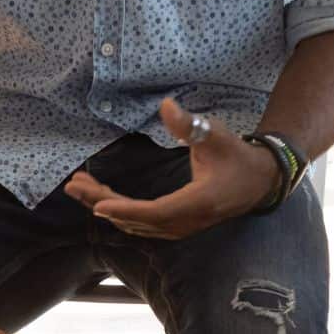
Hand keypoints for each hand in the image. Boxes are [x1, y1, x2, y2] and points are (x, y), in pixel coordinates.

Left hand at [64, 98, 281, 239]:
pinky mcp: (177, 226)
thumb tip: (165, 106)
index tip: (97, 204)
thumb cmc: (236, 155)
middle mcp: (186, 222)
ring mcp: (181, 228)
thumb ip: (189, 124)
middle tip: (74, 185)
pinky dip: (120, 212)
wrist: (259, 181)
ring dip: (106, 206)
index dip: (124, 209)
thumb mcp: (216, 135)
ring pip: (136, 223)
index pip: (154, 211)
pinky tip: (101, 201)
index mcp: (197, 202)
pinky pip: (143, 224)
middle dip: (102, 202)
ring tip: (81, 188)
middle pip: (137, 219)